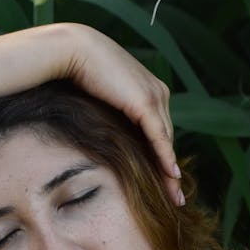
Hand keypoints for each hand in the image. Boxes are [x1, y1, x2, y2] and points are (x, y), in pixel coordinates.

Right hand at [61, 24, 181, 204]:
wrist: (74, 51)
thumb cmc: (80, 74)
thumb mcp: (104, 101)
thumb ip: (115, 115)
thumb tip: (109, 139)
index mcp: (150, 92)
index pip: (160, 133)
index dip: (164, 159)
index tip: (167, 183)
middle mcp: (158, 94)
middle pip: (168, 141)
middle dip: (171, 172)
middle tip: (175, 198)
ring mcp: (154, 97)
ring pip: (166, 143)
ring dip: (171, 172)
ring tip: (174, 196)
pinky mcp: (146, 102)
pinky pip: (159, 137)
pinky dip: (166, 158)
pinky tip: (171, 176)